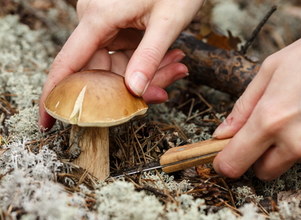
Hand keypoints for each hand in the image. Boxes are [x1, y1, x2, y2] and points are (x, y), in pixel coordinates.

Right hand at [39, 0, 202, 129]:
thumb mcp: (168, 22)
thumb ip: (149, 57)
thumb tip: (134, 91)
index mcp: (98, 17)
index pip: (68, 62)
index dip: (56, 94)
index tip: (47, 120)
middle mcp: (94, 19)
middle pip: (102, 69)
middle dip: (132, 87)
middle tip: (163, 92)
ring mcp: (105, 21)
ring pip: (117, 62)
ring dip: (145, 73)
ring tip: (177, 68)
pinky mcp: (116, 22)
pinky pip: (125, 51)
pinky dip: (145, 61)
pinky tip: (171, 59)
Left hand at [213, 8, 300, 179]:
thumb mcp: (270, 70)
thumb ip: (243, 107)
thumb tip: (223, 133)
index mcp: (270, 120)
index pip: (234, 163)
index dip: (224, 162)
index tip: (223, 155)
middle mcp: (295, 143)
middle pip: (261, 171)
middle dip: (256, 156)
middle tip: (262, 130)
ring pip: (288, 162)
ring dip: (285, 147)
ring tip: (298, 113)